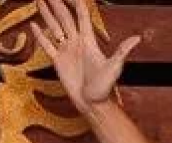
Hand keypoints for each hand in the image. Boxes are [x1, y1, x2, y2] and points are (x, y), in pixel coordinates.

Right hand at [30, 0, 138, 115]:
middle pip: (65, 18)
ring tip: (40, 1)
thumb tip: (137, 38)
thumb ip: (122, 51)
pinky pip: (48, 45)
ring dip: (48, 15)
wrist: (92, 102)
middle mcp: (76, 42)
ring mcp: (66, 51)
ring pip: (55, 28)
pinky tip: (34, 25)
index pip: (82, 16)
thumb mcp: (114, 67)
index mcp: (89, 41)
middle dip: (58, 4)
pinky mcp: (58, 61)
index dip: (77, 3)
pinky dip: (40, 35)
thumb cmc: (104, 87)